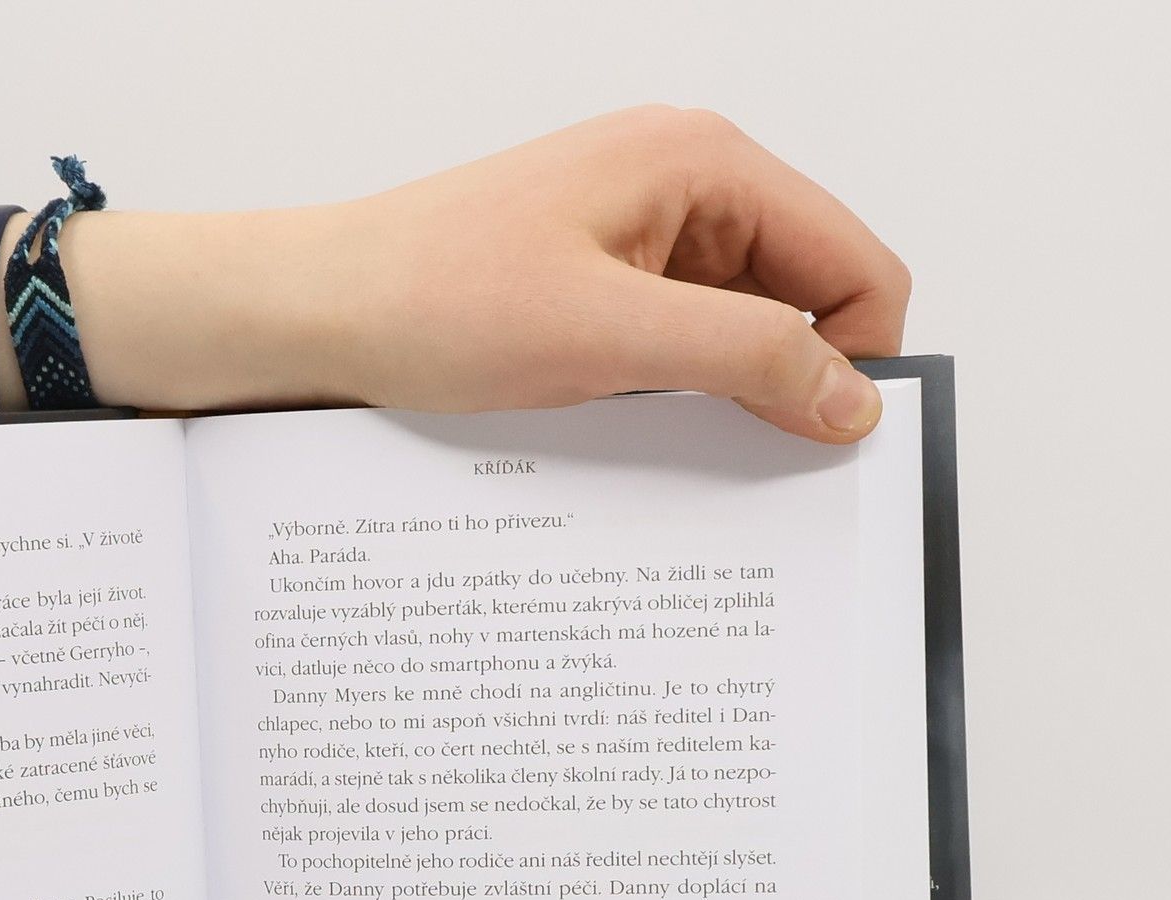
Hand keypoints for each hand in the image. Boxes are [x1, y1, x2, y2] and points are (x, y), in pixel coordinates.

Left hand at [45, 106, 909, 441]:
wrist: (314, 313)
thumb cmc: (428, 297)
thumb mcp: (606, 337)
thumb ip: (742, 358)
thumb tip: (850, 395)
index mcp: (703, 164)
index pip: (852, 262)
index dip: (856, 359)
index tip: (826, 447)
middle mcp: (681, 189)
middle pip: (802, 299)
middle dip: (787, 381)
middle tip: (746, 464)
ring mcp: (637, 239)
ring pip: (735, 332)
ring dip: (720, 396)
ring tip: (658, 438)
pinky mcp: (596, 286)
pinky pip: (672, 348)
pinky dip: (670, 397)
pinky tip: (624, 431)